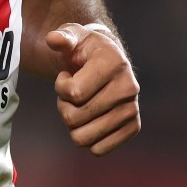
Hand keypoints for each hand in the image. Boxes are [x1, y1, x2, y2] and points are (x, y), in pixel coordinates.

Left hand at [46, 23, 140, 155]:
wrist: (107, 61)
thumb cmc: (85, 49)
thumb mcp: (73, 36)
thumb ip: (62, 37)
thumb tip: (53, 39)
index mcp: (114, 62)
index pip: (74, 93)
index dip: (60, 87)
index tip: (65, 76)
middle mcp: (129, 87)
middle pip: (75, 118)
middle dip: (64, 107)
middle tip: (70, 94)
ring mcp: (132, 109)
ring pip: (84, 138)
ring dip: (73, 123)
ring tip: (79, 105)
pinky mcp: (133, 127)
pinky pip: (98, 149)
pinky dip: (87, 137)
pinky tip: (90, 118)